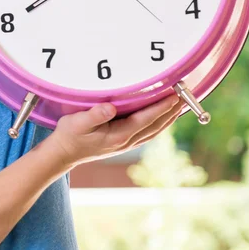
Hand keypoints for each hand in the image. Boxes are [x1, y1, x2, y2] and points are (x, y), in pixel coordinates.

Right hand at [48, 95, 183, 168]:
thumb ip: (95, 114)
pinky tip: (161, 119)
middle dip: (171, 111)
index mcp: (118, 135)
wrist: (63, 154)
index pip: (146, 119)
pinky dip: (158, 124)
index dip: (161, 107)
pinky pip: (147, 133)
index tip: (174, 95)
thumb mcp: (77, 123)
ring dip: (167, 118)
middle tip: (184, 96)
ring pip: (153, 131)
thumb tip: (112, 107)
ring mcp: (125, 144)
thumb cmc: (69, 136)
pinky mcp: (122, 143)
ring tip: (179, 106)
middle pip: (155, 125)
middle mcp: (126, 141)